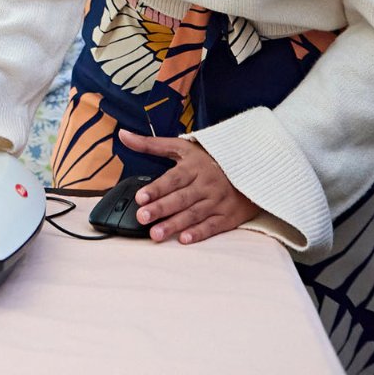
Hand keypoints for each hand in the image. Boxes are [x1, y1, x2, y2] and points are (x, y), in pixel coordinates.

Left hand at [119, 130, 257, 243]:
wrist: (250, 168)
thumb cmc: (209, 158)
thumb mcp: (181, 147)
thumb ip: (150, 144)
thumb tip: (123, 135)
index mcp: (193, 167)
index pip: (172, 179)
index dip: (156, 189)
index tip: (141, 197)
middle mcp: (206, 184)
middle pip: (181, 198)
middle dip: (161, 209)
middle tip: (143, 218)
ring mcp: (218, 201)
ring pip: (193, 214)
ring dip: (175, 225)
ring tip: (156, 234)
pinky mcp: (229, 216)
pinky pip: (213, 226)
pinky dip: (199, 233)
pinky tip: (184, 239)